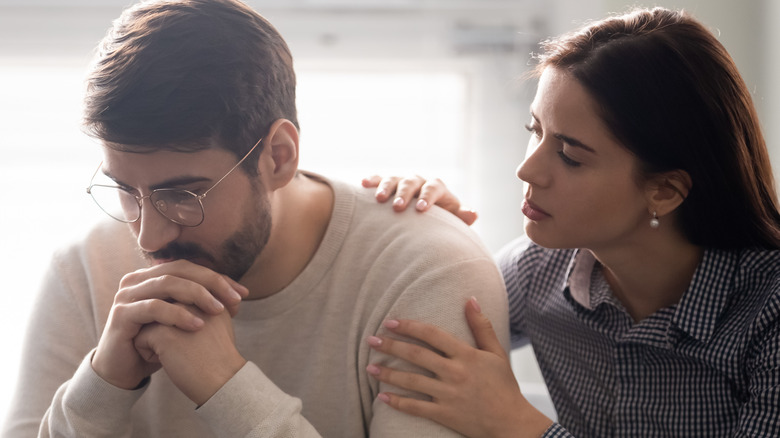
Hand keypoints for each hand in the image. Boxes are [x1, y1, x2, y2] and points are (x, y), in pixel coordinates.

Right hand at [92, 260, 248, 389]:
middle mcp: (137, 280)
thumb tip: (238, 295)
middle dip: (211, 282)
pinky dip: (178, 314)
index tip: (243, 293)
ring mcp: (126, 295)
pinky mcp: (121, 314)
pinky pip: (153, 308)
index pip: (190, 268)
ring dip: (197, 295)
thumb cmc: (157, 343)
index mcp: (152, 276)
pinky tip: (197, 325)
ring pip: (167, 284)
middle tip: (234, 298)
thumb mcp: (183, 320)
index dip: (217, 278)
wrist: (125, 370)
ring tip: (219, 310)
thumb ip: (203, 304)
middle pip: (180, 270)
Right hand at [361, 175, 477, 225]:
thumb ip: (460, 217)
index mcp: (436, 188)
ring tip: (379, 199)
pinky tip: (363, 184)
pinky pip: (379, 179)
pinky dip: (372, 180)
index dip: (428, 197)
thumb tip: (473, 214)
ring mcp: (402, 182)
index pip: (434, 187)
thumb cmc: (439, 222)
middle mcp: (419, 182)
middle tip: (397, 206)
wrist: (424, 217)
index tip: (421, 209)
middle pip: (412, 182)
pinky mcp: (387, 185)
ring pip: (394, 179)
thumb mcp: (451, 220)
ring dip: (386, 187)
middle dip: (405, 193)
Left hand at [365, 298, 552, 437]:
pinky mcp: (445, 414)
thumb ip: (481, 326)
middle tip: (371, 340)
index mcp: (466, 355)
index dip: (410, 327)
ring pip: (411, 381)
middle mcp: (455, 373)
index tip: (390, 322)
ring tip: (369, 367)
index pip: (432, 335)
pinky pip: (416, 407)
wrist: (512, 424)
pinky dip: (397, 402)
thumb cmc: (504, 386)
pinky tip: (382, 397)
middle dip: (391, 347)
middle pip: (416, 356)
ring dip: (388, 374)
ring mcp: (448, 395)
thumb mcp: (496, 353)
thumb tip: (471, 299)